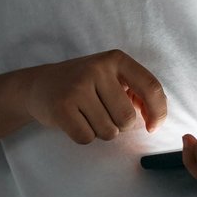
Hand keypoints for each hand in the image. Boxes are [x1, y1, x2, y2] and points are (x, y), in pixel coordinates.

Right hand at [24, 49, 167, 144]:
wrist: (38, 85)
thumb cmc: (83, 84)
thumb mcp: (110, 77)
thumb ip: (135, 91)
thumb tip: (154, 119)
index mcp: (116, 59)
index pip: (150, 87)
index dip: (158, 111)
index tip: (152, 127)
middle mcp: (98, 69)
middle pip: (127, 118)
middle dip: (120, 126)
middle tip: (104, 115)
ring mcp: (78, 87)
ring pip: (108, 131)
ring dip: (101, 132)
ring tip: (86, 115)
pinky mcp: (61, 107)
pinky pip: (87, 138)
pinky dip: (83, 136)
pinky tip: (74, 121)